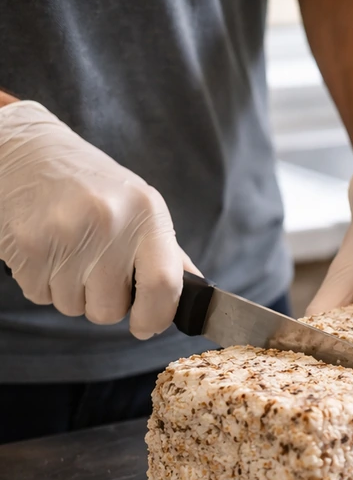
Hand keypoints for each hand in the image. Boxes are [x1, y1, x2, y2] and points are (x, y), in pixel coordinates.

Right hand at [0, 101, 197, 338]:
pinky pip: (42, 297)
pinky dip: (46, 284)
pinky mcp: (27, 245)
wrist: (30, 152)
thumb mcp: (143, 208)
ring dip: (74, 293)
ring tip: (72, 254)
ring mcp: (64, 234)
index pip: (163, 285)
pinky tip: (50, 251)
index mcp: (147, 214)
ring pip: (73, 308)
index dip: (156, 318)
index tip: (146, 327)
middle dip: (106, 304)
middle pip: (110, 310)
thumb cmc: (94, 185)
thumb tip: (198, 296)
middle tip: (99, 272)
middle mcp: (108, 223)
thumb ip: (169, 255)